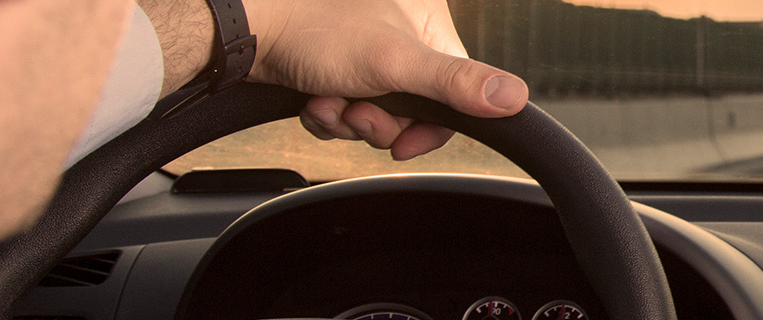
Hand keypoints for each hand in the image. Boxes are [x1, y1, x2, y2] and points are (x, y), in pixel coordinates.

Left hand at [243, 0, 526, 159]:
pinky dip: (328, 115)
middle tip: (356, 111)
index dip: (428, 126)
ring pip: (377, 113)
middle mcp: (401, 33)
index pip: (455, 92)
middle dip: (377, 121)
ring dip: (348, 120)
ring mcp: (366, 52)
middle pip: (412, 108)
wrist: (246, 30)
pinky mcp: (335, 67)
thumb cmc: (313, 27)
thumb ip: (457, 83)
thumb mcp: (396, 62)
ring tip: (327, 101)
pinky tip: (312, 100)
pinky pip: (347, 110)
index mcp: (427, 22)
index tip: (402, 142)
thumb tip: (516, 98)